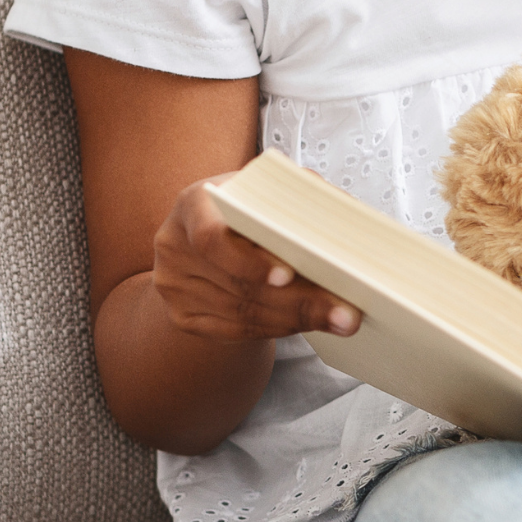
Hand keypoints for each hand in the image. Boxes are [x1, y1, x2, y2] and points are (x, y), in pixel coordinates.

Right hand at [151, 180, 361, 340]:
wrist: (215, 236)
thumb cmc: (249, 208)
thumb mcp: (269, 189)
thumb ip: (301, 193)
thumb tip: (347, 216)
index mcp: (193, 204)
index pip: (212, 238)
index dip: (250, 261)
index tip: (289, 275)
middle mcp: (175, 245)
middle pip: (238, 284)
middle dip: (299, 300)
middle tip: (345, 311)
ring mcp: (174, 285)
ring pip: (241, 313)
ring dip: (295, 319)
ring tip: (338, 318)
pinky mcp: (183, 316)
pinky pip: (234, 331)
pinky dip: (276, 329)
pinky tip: (306, 324)